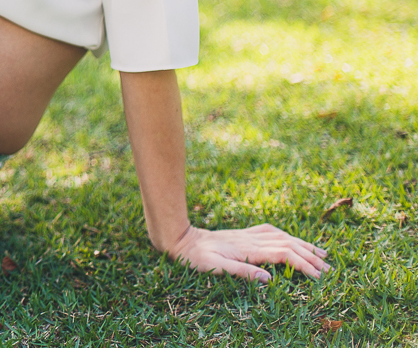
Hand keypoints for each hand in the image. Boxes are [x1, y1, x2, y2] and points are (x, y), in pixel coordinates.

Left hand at [168, 223, 329, 282]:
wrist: (183, 240)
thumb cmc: (197, 258)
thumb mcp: (216, 268)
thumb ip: (242, 272)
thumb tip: (269, 279)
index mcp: (249, 249)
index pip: (284, 255)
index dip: (303, 264)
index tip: (318, 276)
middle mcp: (252, 240)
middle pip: (289, 244)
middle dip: (310, 255)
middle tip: (329, 268)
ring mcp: (249, 235)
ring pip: (283, 237)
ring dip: (303, 245)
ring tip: (321, 253)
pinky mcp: (244, 234)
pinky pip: (271, 233)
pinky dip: (287, 236)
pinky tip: (291, 240)